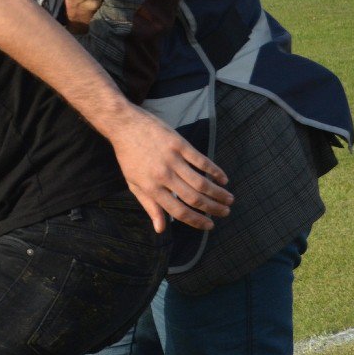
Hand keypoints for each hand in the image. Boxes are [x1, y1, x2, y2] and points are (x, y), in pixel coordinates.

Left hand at [108, 105, 232, 232]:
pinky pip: (201, 160)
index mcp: (151, 187)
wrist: (124, 125)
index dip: (197, 221)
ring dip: (218, 193)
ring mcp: (172, 159)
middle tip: (225, 212)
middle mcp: (163, 175)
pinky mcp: (179, 144)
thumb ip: (149, 206)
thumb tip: (160, 229)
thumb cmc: (128, 156)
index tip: (209, 225)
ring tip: (229, 199)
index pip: (178, 211)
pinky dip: (215, 171)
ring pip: (201, 182)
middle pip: (194, 198)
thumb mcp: (133, 183)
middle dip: (213, 209)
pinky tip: (223, 178)